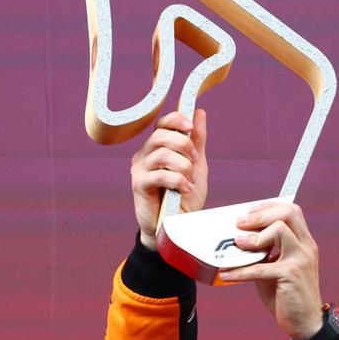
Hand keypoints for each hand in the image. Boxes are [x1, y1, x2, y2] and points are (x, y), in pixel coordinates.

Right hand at [129, 109, 208, 250]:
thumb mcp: (197, 166)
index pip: (161, 123)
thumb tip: (200, 112)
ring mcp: (139, 169)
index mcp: (157, 148)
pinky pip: (160, 174)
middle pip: (161, 134)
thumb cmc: (184, 197)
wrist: (176, 227)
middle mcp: (145, 154)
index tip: (190, 127)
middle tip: (195, 161)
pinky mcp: (138, 184)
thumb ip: (198, 141)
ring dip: (184, 167)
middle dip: (185, 146)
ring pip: (162, 153)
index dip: (176, 120)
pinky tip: (185, 189)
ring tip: (189, 181)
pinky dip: (178, 181)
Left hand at [218, 202, 324, 339]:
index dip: (268, 207)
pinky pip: (261, 267)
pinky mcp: (291, 275)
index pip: (291, 210)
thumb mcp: (278, 267)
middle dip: (259, 215)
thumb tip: (239, 241)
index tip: (248, 212)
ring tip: (237, 244)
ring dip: (254, 236)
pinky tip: (227, 274)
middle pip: (287, 214)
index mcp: (304, 242)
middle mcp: (306, 247)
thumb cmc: (289, 295)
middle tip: (239, 223)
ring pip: (279, 230)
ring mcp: (301, 260)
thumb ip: (265, 253)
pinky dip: (240, 270)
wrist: (306, 322)